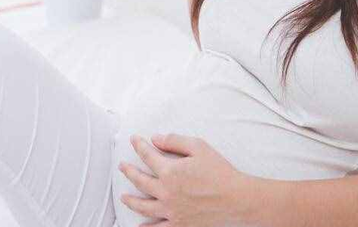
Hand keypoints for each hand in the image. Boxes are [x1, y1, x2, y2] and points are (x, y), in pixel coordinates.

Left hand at [119, 133, 241, 226]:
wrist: (236, 199)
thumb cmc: (219, 171)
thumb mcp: (198, 147)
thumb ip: (174, 141)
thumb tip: (155, 139)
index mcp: (169, 172)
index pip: (148, 156)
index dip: (139, 146)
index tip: (134, 140)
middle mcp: (166, 192)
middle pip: (140, 181)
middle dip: (129, 172)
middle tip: (122, 166)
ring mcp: (171, 211)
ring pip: (143, 206)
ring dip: (131, 200)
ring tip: (123, 197)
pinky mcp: (179, 225)